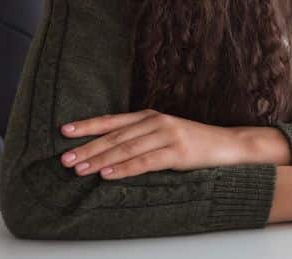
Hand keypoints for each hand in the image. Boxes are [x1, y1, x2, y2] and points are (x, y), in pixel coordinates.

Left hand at [57, 109, 245, 178]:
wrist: (227, 144)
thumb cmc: (193, 142)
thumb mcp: (164, 133)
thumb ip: (140, 137)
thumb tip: (106, 151)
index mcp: (150, 116)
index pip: (112, 121)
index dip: (88, 126)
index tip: (64, 131)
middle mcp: (156, 122)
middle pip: (115, 137)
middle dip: (88, 148)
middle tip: (65, 159)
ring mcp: (167, 136)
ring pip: (126, 149)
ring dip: (101, 160)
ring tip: (80, 169)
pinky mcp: (177, 153)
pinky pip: (145, 162)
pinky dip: (124, 169)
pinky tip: (108, 175)